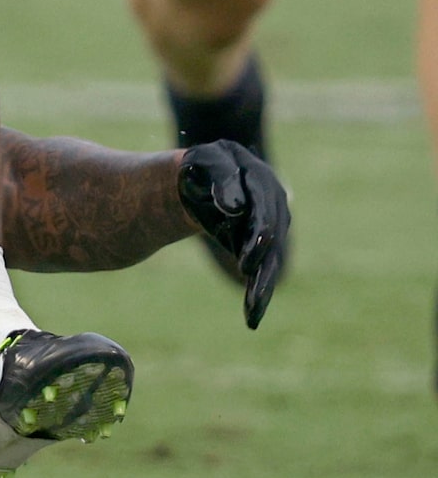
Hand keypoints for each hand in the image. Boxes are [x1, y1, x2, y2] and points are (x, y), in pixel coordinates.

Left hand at [178, 140, 289, 328]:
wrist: (202, 176)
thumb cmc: (202, 166)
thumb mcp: (206, 161)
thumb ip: (221, 177)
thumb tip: (235, 208)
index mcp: (261, 178)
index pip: (265, 208)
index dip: (259, 233)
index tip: (246, 261)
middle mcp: (274, 204)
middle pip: (273, 237)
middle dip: (262, 265)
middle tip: (251, 293)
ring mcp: (272, 224)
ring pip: (271, 259)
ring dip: (262, 287)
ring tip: (252, 313)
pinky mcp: (263, 243)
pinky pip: (262, 269)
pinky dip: (257, 291)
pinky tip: (251, 316)